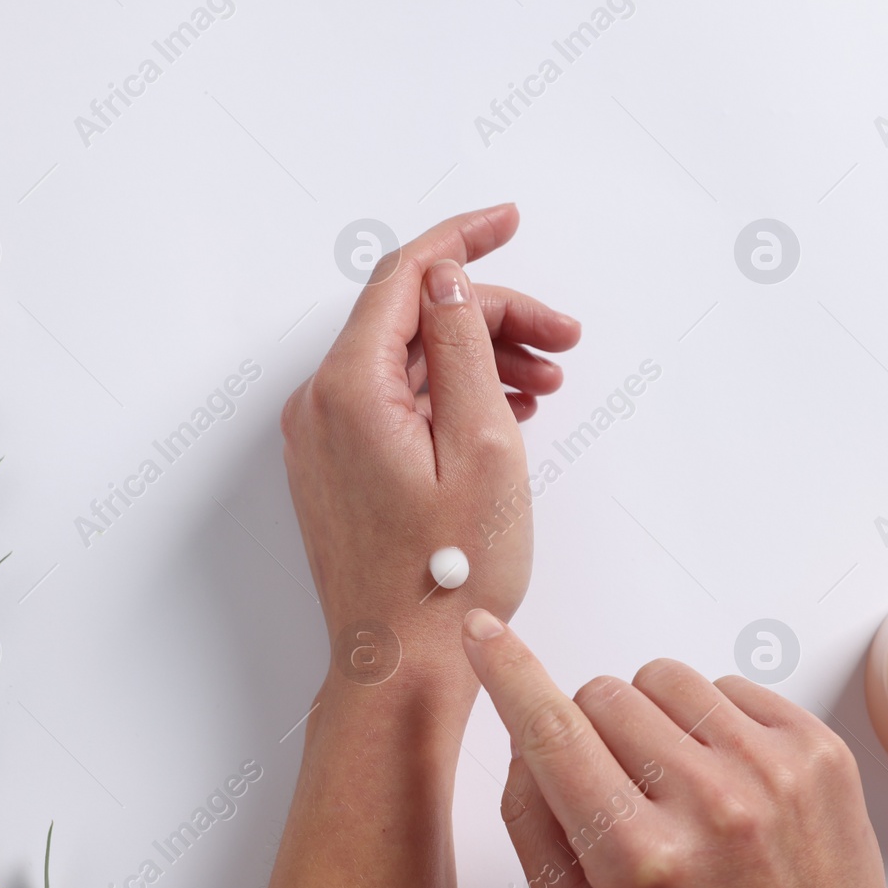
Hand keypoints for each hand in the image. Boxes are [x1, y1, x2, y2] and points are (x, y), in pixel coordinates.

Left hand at [281, 204, 580, 695]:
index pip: (406, 275)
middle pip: (412, 319)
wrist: (400, 665)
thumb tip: (449, 279)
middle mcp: (323, 404)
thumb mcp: (483, 446)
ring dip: (478, 358)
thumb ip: (464, 347)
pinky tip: (503, 414)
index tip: (511, 222)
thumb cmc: (450, 574)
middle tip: (563, 343)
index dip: (464, 240)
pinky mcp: (337, 470)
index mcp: (353, 387)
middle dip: (492, 316)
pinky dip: (450, 396)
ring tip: (546, 386)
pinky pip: (395, 403)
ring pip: (408, 363)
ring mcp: (325, 440)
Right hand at [461, 608, 887, 887]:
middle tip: (623, 789)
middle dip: (594, 730)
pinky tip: (725, 777)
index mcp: (642, 859)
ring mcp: (769, 768)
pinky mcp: (814, 744)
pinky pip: (726, 683)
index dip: (508, 674)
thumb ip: (536, 833)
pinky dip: (712, 720)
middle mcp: (709, 806)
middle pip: (602, 695)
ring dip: (654, 717)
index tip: (484, 635)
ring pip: (662, 676)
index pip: (553, 734)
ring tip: (679, 783)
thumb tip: (522, 743)